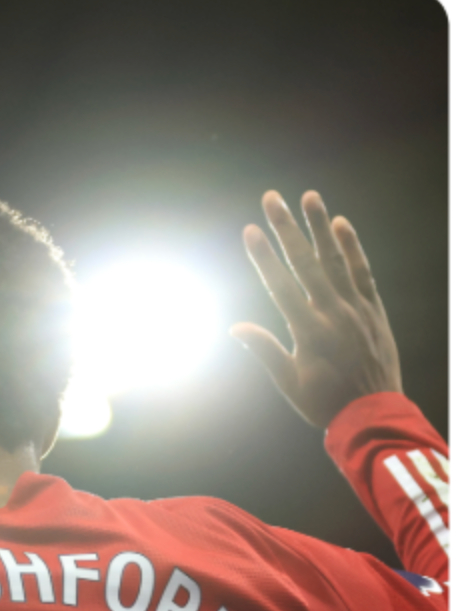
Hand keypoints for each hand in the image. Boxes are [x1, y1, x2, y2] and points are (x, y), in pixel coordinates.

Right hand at [231, 190, 402, 428]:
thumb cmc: (325, 402)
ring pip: (336, 259)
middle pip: (306, 262)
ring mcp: (356, 308)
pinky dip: (353, 247)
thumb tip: (235, 327)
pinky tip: (341, 225)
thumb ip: (265, 350)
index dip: (263, 256)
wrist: (374, 413)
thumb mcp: (289, 383)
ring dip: (320, 226)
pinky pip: (362, 272)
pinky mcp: (373, 309)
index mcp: (309, 332)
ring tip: (309, 198)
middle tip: (272, 199)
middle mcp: (333, 313)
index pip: (280, 285)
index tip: (250, 230)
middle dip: (286, 228)